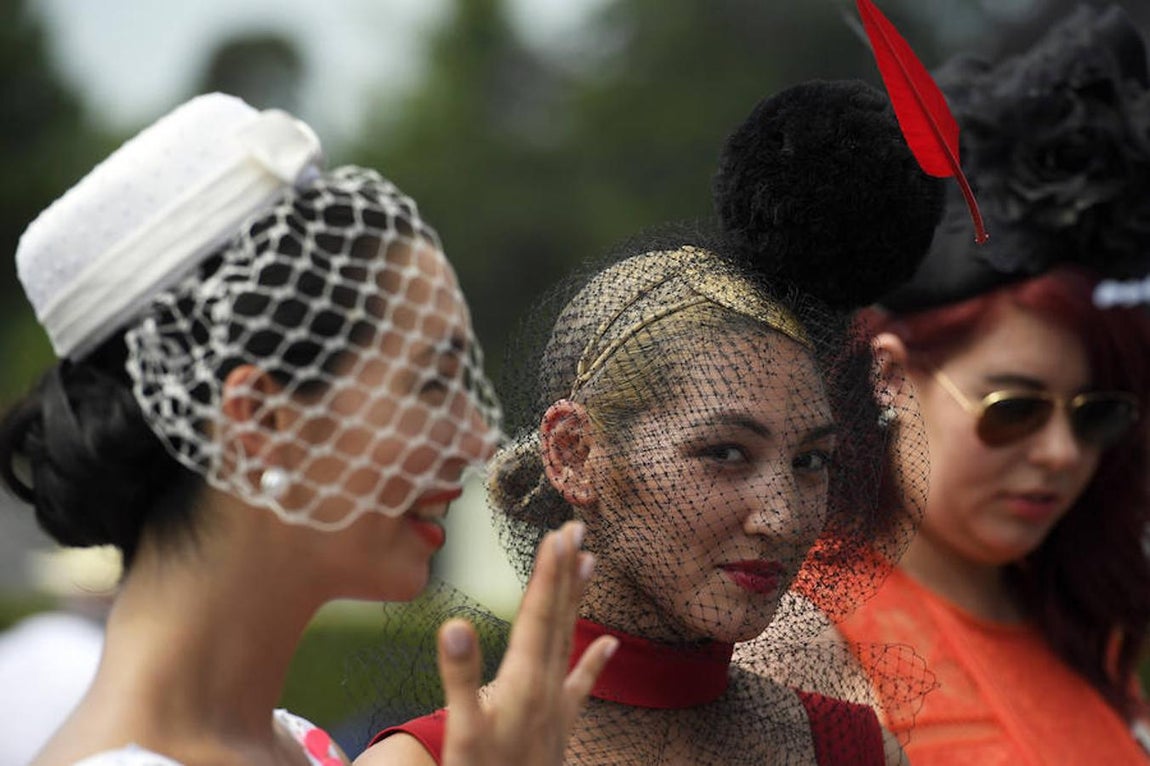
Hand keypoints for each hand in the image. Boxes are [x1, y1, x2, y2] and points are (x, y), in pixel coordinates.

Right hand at [438, 520, 615, 764]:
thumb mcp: (463, 731)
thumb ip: (460, 676)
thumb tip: (454, 623)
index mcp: (525, 680)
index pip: (538, 614)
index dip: (548, 572)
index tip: (557, 534)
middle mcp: (547, 685)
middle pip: (559, 617)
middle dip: (566, 571)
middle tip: (576, 528)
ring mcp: (557, 705)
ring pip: (570, 639)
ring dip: (578, 599)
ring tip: (592, 561)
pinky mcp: (560, 725)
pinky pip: (581, 685)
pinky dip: (594, 661)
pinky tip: (608, 643)